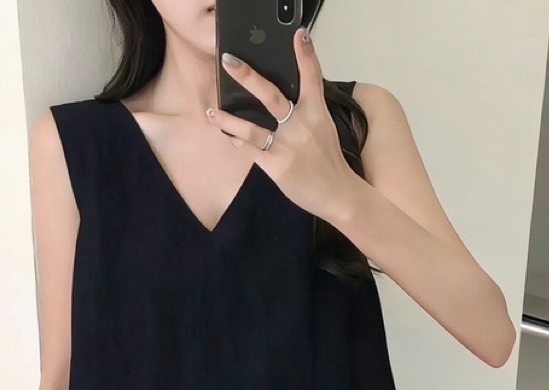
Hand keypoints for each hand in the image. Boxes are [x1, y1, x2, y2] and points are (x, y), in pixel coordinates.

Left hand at [208, 26, 359, 224]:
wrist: (337, 194)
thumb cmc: (327, 160)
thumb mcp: (323, 127)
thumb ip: (305, 110)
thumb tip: (279, 99)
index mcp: (316, 112)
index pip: (312, 77)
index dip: (306, 55)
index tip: (299, 36)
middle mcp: (301, 125)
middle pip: (272, 96)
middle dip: (249, 77)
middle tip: (230, 62)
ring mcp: (287, 147)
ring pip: (252, 129)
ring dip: (229, 120)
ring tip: (211, 112)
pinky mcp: (277, 167)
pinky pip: (252, 150)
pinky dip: (239, 141)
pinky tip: (228, 135)